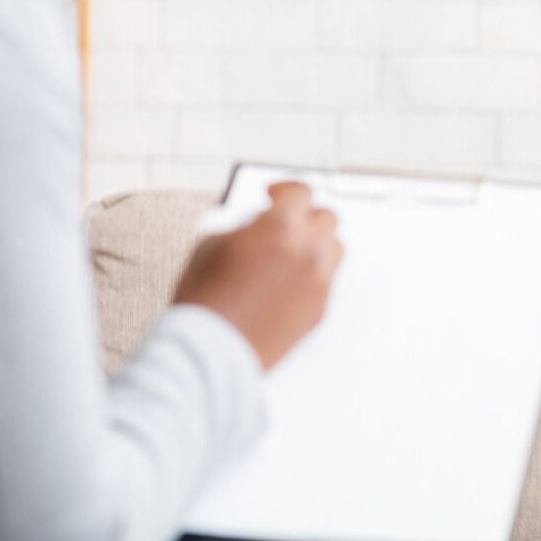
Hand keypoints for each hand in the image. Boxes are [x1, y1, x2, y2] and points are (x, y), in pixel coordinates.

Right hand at [172, 181, 343, 370]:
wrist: (212, 350)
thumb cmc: (205, 300)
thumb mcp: (213, 244)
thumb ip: (246, 226)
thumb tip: (261, 224)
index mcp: (282, 227)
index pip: (300, 192)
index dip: (284, 190)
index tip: (273, 194)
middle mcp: (309, 251)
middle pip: (325, 217)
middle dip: (304, 215)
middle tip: (284, 223)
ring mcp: (320, 282)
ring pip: (334, 248)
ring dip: (316, 243)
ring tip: (290, 251)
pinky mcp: (320, 308)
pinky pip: (326, 280)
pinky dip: (312, 274)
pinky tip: (288, 281)